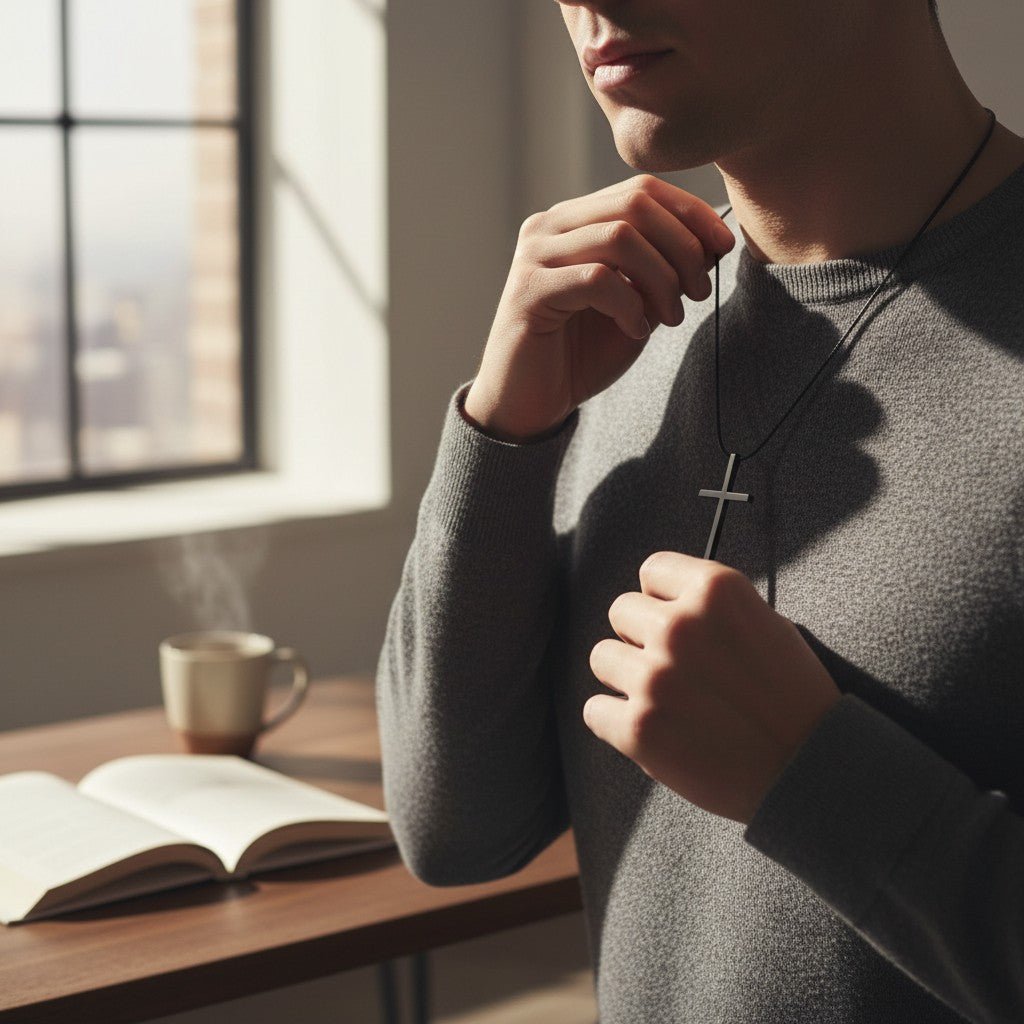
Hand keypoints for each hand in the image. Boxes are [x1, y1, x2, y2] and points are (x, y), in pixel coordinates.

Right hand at [463, 174, 734, 442]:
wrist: (529, 404)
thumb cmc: (580, 355)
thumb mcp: (636, 305)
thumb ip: (662, 270)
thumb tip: (712, 239)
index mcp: (575, 221)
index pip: (641, 189)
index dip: (691, 213)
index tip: (723, 248)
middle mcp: (550, 227)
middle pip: (634, 203)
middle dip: (682, 245)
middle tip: (699, 291)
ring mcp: (535, 255)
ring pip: (619, 236)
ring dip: (661, 277)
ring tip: (672, 316)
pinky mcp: (529, 291)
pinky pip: (596, 279)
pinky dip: (629, 304)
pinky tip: (636, 330)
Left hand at [584, 551, 841, 824]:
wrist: (812, 772)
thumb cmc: (793, 698)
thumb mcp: (766, 624)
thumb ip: (711, 607)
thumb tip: (662, 602)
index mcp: (715, 590)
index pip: (652, 570)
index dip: (662, 599)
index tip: (675, 622)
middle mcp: (680, 625)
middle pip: (621, 611)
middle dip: (640, 637)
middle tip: (672, 668)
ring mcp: (655, 677)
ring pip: (602, 657)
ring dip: (625, 679)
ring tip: (665, 702)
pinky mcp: (638, 728)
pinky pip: (595, 710)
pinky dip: (616, 723)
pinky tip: (652, 732)